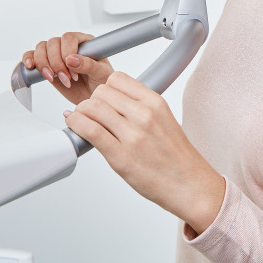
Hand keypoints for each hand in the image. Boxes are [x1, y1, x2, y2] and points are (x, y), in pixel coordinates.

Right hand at [22, 32, 113, 104]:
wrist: (93, 96)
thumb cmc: (101, 82)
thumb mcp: (101, 74)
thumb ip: (88, 65)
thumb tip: (71, 59)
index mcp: (84, 42)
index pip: (69, 38)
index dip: (67, 53)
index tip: (73, 71)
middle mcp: (69, 45)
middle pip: (53, 43)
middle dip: (56, 64)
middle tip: (67, 80)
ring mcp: (56, 54)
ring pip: (41, 48)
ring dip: (44, 64)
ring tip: (53, 78)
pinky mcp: (46, 64)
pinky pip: (32, 55)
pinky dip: (28, 59)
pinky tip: (31, 67)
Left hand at [64, 72, 224, 234]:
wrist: (189, 184)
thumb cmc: (176, 155)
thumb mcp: (164, 119)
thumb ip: (140, 106)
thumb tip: (111, 101)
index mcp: (155, 102)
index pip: (118, 78)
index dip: (105, 87)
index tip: (103, 98)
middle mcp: (144, 114)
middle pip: (102, 91)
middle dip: (91, 100)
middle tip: (90, 113)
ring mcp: (132, 135)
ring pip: (92, 107)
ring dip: (80, 112)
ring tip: (81, 120)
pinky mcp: (120, 156)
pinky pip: (89, 130)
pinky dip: (75, 123)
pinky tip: (74, 125)